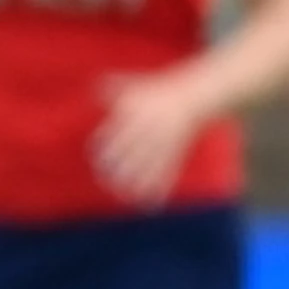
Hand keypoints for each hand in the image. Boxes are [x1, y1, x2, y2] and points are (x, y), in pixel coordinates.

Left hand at [92, 68, 212, 206]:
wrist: (195, 98)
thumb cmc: (157, 92)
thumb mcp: (137, 85)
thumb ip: (113, 88)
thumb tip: (93, 86)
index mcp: (140, 114)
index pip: (121, 131)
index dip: (109, 144)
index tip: (96, 157)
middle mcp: (153, 130)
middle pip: (135, 150)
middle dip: (121, 165)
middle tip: (106, 179)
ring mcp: (166, 143)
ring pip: (151, 165)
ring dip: (138, 181)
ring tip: (124, 195)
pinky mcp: (177, 154)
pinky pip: (169, 173)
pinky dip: (160, 188)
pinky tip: (150, 203)